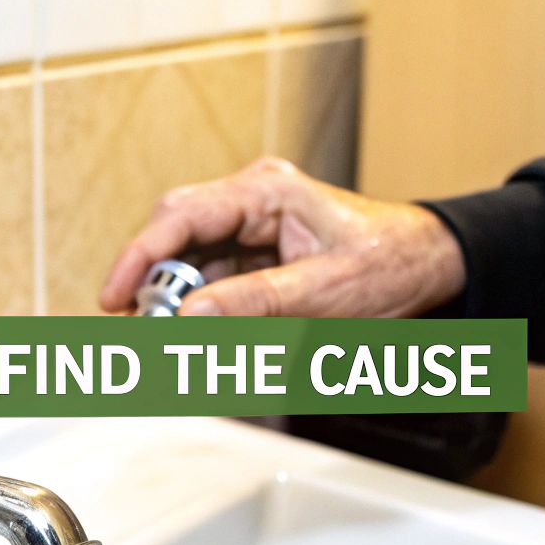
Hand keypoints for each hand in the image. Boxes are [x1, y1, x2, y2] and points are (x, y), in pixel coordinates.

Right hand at [98, 157, 465, 317]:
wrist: (432, 266)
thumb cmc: (392, 264)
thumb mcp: (322, 292)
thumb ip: (253, 305)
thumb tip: (189, 319)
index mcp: (266, 192)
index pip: (180, 216)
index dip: (137, 258)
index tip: (113, 298)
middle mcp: (252, 202)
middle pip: (176, 241)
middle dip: (155, 289)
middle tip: (143, 336)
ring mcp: (252, 228)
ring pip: (191, 268)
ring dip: (180, 309)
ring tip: (174, 352)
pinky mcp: (257, 257)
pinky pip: (215, 285)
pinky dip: (205, 316)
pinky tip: (204, 344)